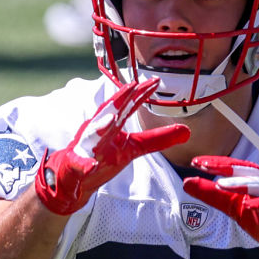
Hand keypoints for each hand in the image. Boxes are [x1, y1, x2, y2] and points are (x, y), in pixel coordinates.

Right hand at [35, 78, 189, 214]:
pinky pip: (80, 165)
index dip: (140, 93)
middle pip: (110, 112)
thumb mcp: (133, 148)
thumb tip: (187, 131)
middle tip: (134, 86)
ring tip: (112, 119)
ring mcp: (85, 147)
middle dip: (121, 99)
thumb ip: (157, 139)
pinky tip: (91, 166)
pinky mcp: (75, 166)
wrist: (71, 177)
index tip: (156, 81)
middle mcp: (97, 130)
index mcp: (110, 123)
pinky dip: (85, 165)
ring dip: (101, 127)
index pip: (127, 105)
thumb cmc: (101, 155)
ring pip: (92, 135)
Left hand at [182, 156, 258, 258]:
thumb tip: (187, 183)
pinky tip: (249, 204)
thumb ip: (214, 197)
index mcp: (256, 179)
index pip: (234, 168)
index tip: (195, 162)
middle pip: (246, 171)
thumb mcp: (235, 209)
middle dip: (224, 168)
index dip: (215, 163)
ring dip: (240, 184)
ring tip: (220, 185)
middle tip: (203, 166)